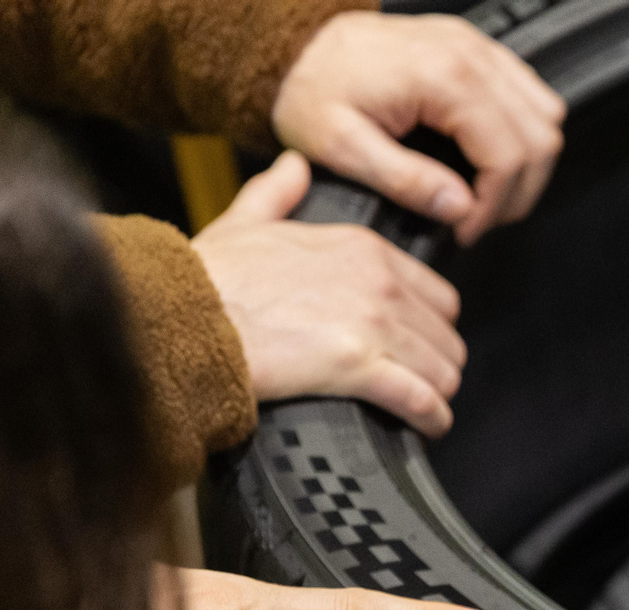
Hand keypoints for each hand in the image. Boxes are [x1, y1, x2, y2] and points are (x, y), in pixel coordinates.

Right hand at [191, 151, 465, 436]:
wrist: (182, 315)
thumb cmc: (210, 278)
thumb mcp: (245, 221)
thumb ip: (278, 193)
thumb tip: (295, 165)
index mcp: (363, 248)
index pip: (438, 296)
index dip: (433, 327)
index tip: (420, 346)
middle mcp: (378, 282)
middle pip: (446, 336)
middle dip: (439, 363)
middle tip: (423, 382)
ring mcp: (372, 323)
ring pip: (443, 369)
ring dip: (439, 392)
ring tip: (425, 407)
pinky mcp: (358, 367)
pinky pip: (421, 399)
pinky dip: (432, 417)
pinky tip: (428, 426)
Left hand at [273, 11, 566, 246]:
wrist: (293, 45)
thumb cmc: (310, 89)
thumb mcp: (341, 147)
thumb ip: (406, 181)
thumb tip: (460, 207)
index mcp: (442, 77)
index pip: (509, 154)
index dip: (495, 205)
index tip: (466, 229)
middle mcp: (470, 54)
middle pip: (540, 137)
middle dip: (517, 190)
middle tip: (477, 217)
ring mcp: (478, 47)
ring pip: (546, 115)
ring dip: (526, 162)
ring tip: (485, 190)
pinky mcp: (476, 49)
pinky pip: (530, 94)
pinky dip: (521, 132)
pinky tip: (487, 155)